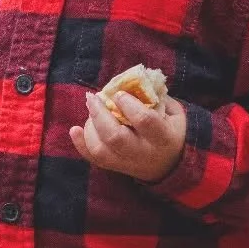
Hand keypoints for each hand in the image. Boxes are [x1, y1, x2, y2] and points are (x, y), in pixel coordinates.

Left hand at [70, 91, 186, 183]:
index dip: (129, 105)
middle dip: (100, 114)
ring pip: (101, 149)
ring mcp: (126, 162)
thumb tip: (134, 80)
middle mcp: (143, 152)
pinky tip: (74, 129)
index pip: (145, 121)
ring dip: (90, 127)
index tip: (118, 93)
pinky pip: (93, 159)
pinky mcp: (113, 167)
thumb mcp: (173, 113)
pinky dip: (80, 144)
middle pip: (115, 137)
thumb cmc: (169, 131)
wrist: (168, 164)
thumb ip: (157, 97)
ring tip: (91, 108)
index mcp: (162, 137)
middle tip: (93, 98)